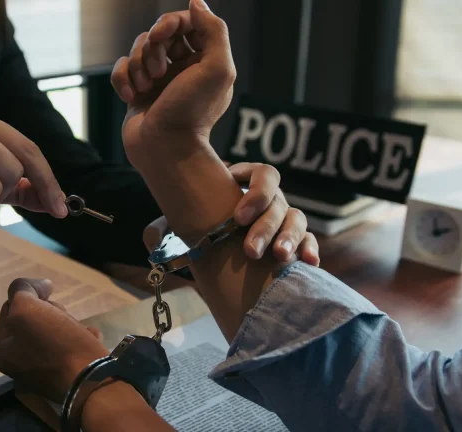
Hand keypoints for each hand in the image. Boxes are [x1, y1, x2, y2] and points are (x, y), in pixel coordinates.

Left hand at [0, 279, 107, 401]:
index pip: (10, 307)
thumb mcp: (28, 309)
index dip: (30, 296)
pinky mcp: (68, 374)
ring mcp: (44, 370)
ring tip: (81, 331)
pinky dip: (82, 338)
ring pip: (55, 331)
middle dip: (52, 312)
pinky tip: (91, 339)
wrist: (92, 381)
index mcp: (2, 351)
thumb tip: (38, 286)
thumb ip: (22, 291)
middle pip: (34, 320)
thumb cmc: (56, 345)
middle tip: (64, 319)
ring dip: (70, 324)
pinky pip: (72, 346)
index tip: (48, 298)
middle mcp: (19, 363)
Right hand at [111, 0, 235, 165]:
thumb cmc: (193, 113)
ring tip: (147, 88)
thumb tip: (196, 2)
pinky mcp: (136, 91)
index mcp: (204, 59)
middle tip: (158, 71)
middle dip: (152, 46)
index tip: (163, 34)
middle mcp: (182, 67)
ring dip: (138, 65)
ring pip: (138, 49)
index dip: (171, 22)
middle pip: (159, 32)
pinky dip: (123, 80)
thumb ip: (214, 30)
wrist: (165, 150)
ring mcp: (158, 80)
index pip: (186, 22)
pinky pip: (121, 69)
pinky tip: (132, 97)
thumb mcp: (218, 68)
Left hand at [143, 163, 319, 265]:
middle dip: (266, 226)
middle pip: (278, 202)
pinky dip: (309, 250)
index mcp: (245, 186)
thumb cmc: (200, 235)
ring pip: (297, 220)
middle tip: (251, 251)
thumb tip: (152, 236)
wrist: (218, 259)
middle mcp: (269, 200)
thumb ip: (168, 229)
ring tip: (278, 257)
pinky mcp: (295, 243)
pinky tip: (307, 263)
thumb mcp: (182, 229)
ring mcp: (284, 220)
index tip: (238, 217)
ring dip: (288, 238)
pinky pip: (309, 242)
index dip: (255, 192)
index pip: (264, 175)